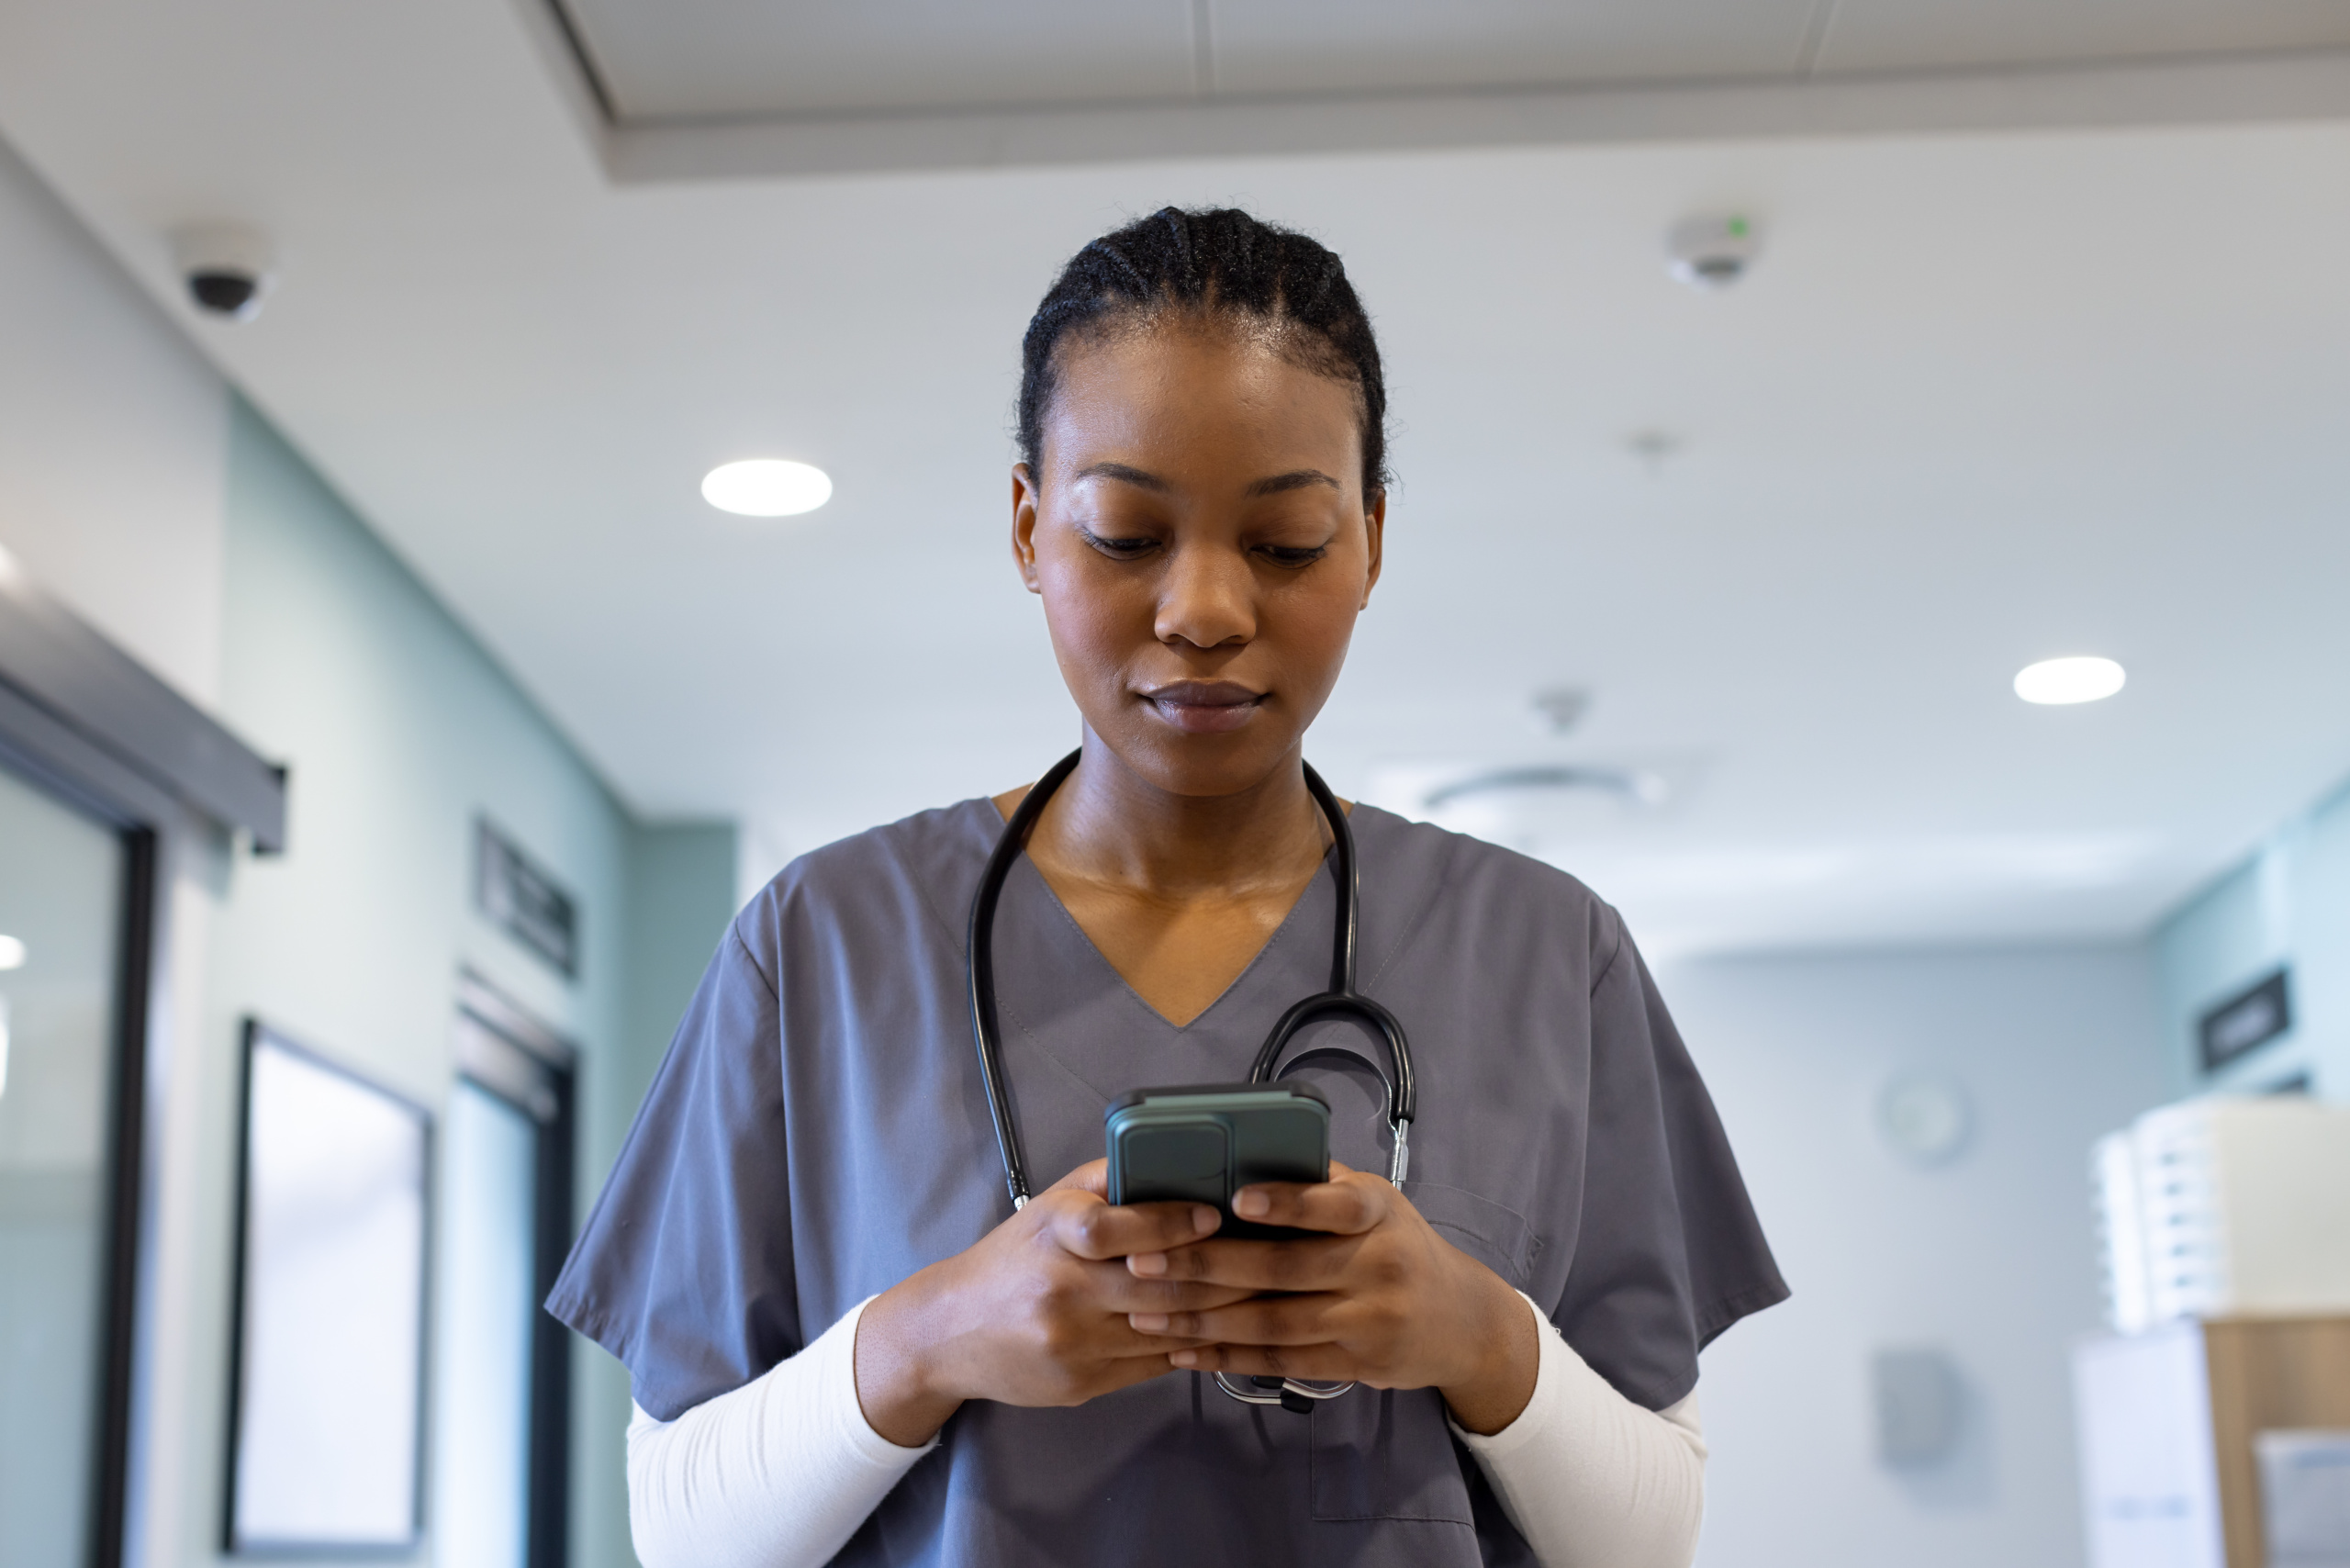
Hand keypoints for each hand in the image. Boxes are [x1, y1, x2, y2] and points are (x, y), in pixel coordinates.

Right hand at [853, 1160, 1258, 1445]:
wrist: (948, 1333)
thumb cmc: (1012, 1259)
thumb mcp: (1048, 1205)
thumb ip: (1106, 1182)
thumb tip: (1175, 1157)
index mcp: (1051, 1236)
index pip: (1113, 1228)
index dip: (1169, 1222)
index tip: (1214, 1214)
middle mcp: (1059, 1292)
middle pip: (1155, 1285)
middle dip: (1220, 1272)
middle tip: (1269, 1257)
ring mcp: (1070, 1344)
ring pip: (1164, 1330)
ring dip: (1218, 1313)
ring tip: (1263, 1293)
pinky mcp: (1080, 1384)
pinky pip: (1153, 1365)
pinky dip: (1191, 1346)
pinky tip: (1222, 1330)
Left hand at [1121, 1161, 1538, 1434]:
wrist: (1460, 1321)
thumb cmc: (1397, 1245)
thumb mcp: (1376, 1203)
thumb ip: (1318, 1183)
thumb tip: (1239, 1152)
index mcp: (1378, 1210)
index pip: (1334, 1204)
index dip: (1287, 1203)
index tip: (1235, 1200)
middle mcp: (1379, 1263)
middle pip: (1284, 1268)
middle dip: (1205, 1266)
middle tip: (1143, 1261)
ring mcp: (1370, 1319)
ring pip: (1273, 1321)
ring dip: (1202, 1320)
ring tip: (1145, 1311)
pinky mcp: (1357, 1364)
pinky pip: (1281, 1361)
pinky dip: (1228, 1357)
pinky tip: (1184, 1351)